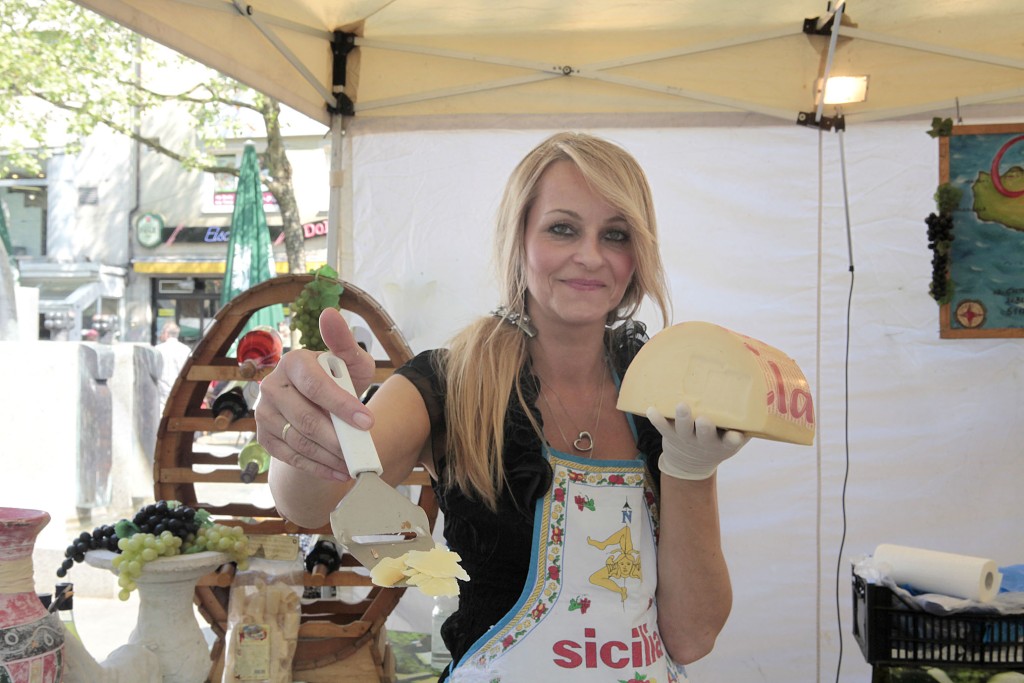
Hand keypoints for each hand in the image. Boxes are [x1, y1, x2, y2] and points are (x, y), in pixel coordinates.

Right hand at [255, 308, 376, 480]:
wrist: (319, 404)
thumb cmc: (339, 379)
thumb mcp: (350, 361)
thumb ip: (344, 342)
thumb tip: (330, 314)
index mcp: (293, 362)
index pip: (316, 386)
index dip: (342, 406)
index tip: (368, 422)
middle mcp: (271, 385)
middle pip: (306, 419)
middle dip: (338, 439)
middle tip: (362, 452)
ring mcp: (263, 412)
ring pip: (299, 441)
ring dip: (330, 457)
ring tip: (353, 464)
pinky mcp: (264, 435)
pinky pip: (290, 457)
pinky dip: (317, 467)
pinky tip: (339, 472)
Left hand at [646, 403, 749, 480]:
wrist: (690, 464)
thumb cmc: (717, 441)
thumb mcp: (734, 438)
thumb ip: (747, 423)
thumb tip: (764, 396)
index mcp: (724, 444)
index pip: (731, 443)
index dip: (733, 439)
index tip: (735, 435)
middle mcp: (705, 442)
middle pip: (706, 436)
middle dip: (705, 428)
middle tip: (705, 419)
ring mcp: (686, 439)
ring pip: (684, 430)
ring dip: (682, 419)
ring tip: (681, 406)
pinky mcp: (670, 436)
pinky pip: (662, 428)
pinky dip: (656, 419)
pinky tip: (650, 409)